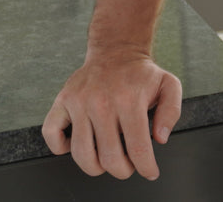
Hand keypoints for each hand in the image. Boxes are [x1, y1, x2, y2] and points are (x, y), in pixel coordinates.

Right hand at [42, 50, 182, 179]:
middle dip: (122, 170)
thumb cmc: (141, 74)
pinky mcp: (62, 101)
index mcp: (130, 100)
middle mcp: (102, 102)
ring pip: (81, 153)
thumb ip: (171, 111)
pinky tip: (76, 145)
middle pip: (109, 157)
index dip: (145, 167)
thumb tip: (160, 137)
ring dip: (95, 167)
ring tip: (105, 162)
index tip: (149, 171)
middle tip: (127, 166)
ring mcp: (79, 102)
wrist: (116, 51)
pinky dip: (60, 147)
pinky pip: (51, 133)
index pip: (138, 148)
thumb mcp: (169, 85)